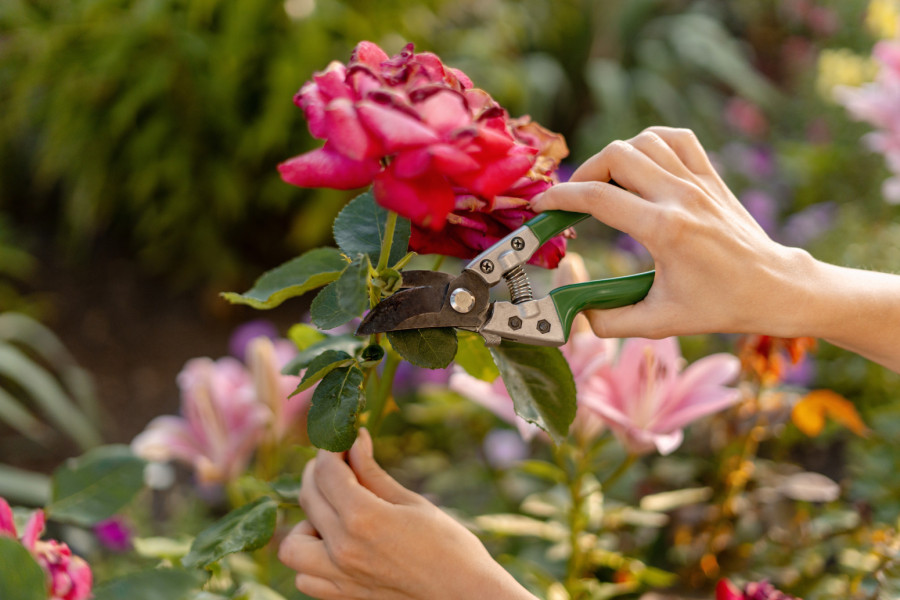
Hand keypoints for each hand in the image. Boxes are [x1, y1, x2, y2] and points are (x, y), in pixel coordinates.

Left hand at [278, 428, 534, 599]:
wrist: (465, 597)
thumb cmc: (450, 547)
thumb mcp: (412, 502)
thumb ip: (373, 473)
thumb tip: (354, 440)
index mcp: (363, 519)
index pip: (327, 471)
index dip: (333, 449)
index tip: (345, 441)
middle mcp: (342, 549)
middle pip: (308, 497)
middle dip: (319, 472)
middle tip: (342, 464)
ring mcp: (339, 578)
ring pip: (293, 545)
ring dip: (307, 521)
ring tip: (335, 513)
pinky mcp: (342, 597)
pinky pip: (305, 578)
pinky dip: (312, 559)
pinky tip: (337, 545)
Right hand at [532, 126, 813, 339]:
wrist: (775, 288)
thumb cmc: (720, 306)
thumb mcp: (659, 321)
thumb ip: (609, 320)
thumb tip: (574, 314)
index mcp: (665, 230)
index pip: (598, 198)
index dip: (560, 198)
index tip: (542, 205)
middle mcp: (680, 197)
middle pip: (616, 156)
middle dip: (585, 174)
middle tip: (575, 200)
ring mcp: (698, 182)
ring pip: (643, 141)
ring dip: (615, 157)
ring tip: (605, 184)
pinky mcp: (711, 177)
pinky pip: (676, 138)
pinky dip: (651, 142)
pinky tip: (641, 162)